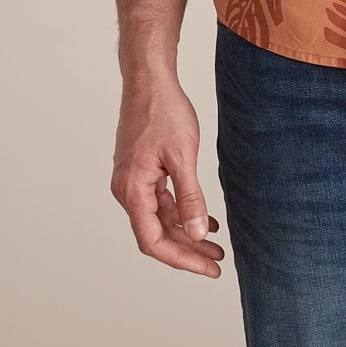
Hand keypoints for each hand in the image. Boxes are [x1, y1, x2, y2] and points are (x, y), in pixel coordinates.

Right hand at [111, 76, 225, 278]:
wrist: (149, 79)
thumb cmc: (163, 111)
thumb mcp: (182, 156)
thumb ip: (190, 197)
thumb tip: (199, 233)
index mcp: (132, 191)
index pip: (154, 241)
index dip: (182, 259)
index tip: (208, 267)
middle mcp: (127, 191)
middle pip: (157, 234)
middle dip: (188, 249)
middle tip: (217, 260)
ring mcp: (133, 181)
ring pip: (160, 219)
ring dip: (187, 231)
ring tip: (216, 243)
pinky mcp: (141, 171)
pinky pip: (161, 201)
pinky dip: (182, 211)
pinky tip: (204, 217)